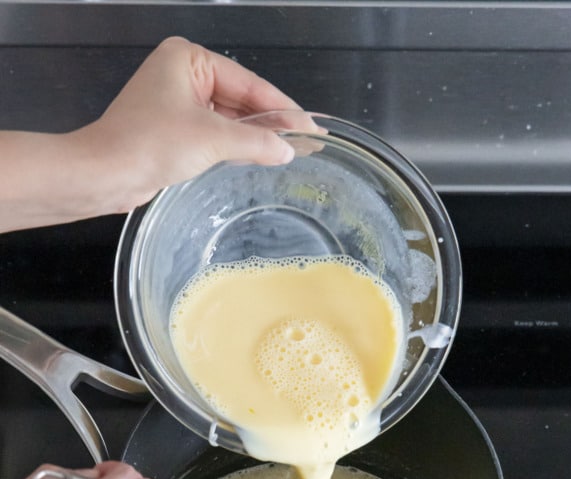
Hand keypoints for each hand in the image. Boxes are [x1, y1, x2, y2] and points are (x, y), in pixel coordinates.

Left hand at [0, 36, 302, 230]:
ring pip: (227, 117)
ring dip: (254, 135)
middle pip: (240, 98)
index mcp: (189, 59)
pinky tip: (259, 156)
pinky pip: (213, 132)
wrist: (106, 173)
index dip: (283, 108)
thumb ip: (256, 141)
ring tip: (291, 152)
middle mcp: (182, 73)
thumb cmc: (153, 144)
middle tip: (307, 142)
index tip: (311, 127)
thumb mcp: (213, 139)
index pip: (249, 83)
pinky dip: (235, 144)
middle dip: (271, 122)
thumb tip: (289, 150)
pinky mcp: (171, 128)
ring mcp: (175, 101)